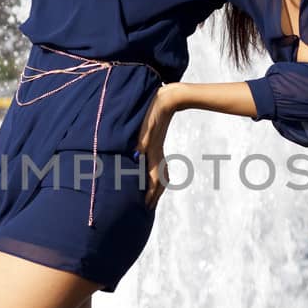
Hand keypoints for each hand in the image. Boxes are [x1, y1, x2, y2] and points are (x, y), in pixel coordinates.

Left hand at [133, 83, 178, 209]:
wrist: (169, 99)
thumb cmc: (155, 111)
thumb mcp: (146, 126)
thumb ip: (143, 140)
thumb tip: (139, 154)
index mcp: (153, 152)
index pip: (153, 179)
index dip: (149, 194)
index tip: (145, 206)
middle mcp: (157, 154)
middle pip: (159, 181)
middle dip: (154, 195)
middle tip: (147, 207)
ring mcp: (158, 150)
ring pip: (161, 174)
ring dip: (156, 187)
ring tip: (151, 197)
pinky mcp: (157, 145)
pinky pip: (159, 165)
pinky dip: (157, 175)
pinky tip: (152, 176)